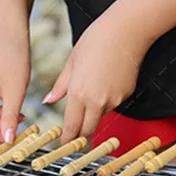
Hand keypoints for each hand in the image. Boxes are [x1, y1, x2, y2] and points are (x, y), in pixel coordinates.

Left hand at [43, 4, 152, 143]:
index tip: (64, 145)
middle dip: (80, 136)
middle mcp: (97, 101)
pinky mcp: (125, 95)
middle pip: (87, 130)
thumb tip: (49, 101)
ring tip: (93, 88)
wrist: (127, 30)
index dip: (67, 139)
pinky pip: (112, 104)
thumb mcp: (72, 62)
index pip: (72, 126)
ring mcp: (113, 100)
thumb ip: (60, 86)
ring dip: (93, 113)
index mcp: (79, 93)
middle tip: (74, 137)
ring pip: (100, 116)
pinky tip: (107, 80)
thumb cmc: (96, 40)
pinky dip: (107, 100)